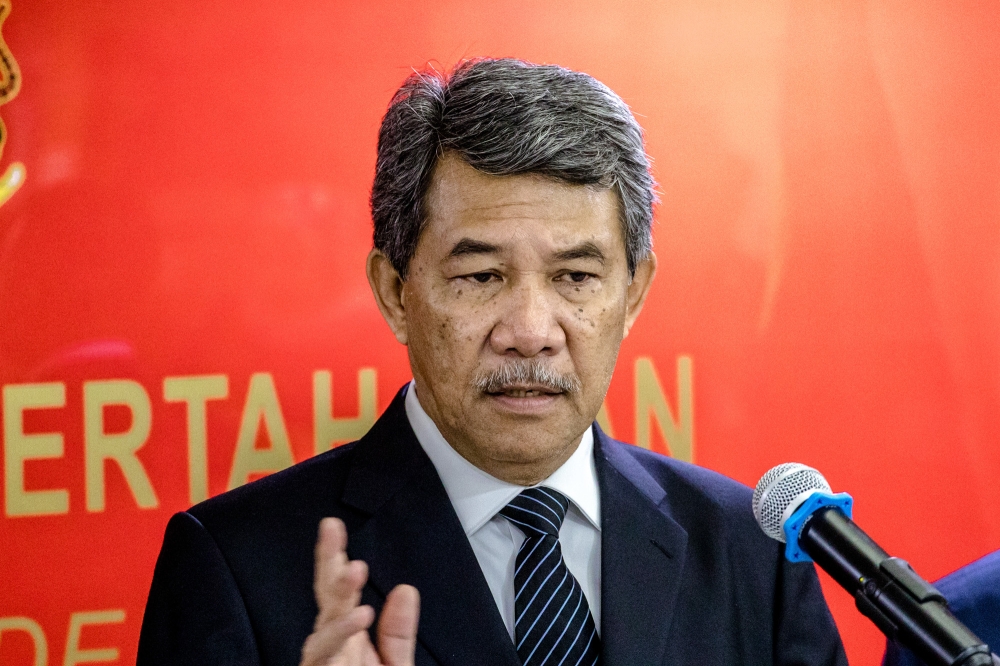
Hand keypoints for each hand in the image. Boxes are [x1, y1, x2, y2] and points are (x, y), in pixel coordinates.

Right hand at [300, 518, 419, 665]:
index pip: (340, 591)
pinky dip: (341, 632)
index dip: (335, 559)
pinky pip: (323, 651)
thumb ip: (398, 634)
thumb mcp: (395, 665)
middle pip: (326, 595)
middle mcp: (332, 644)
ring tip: (355, 568)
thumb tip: (406, 590)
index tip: (333, 528)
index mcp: (349, 636)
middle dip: (327, 559)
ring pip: (325, 620)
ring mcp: (322, 659)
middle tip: (330, 526)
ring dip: (339, 592)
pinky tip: (361, 614)